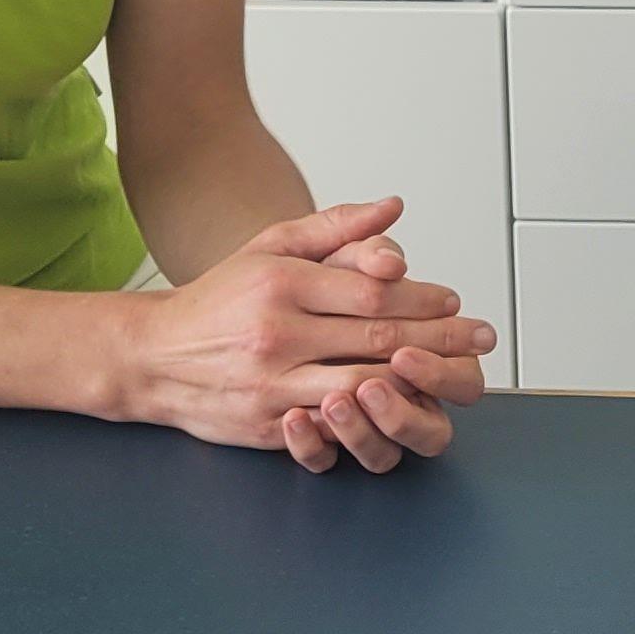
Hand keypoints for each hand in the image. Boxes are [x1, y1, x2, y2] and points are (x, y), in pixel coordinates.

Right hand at [112, 197, 495, 464]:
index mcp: (280, 282)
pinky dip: (374, 417)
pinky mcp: (266, 425)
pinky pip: (332, 424)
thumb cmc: (220, 298)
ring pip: (362, 384)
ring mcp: (271, 384)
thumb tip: (394, 208)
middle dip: (439, 339)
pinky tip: (406, 409)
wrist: (154, 356)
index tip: (453, 301)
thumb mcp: (271, 246)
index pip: (372, 290)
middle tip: (479, 338)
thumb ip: (335, 227)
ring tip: (457, 373)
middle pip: (377, 338)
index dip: (422, 298)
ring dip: (417, 381)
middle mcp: (275, 333)